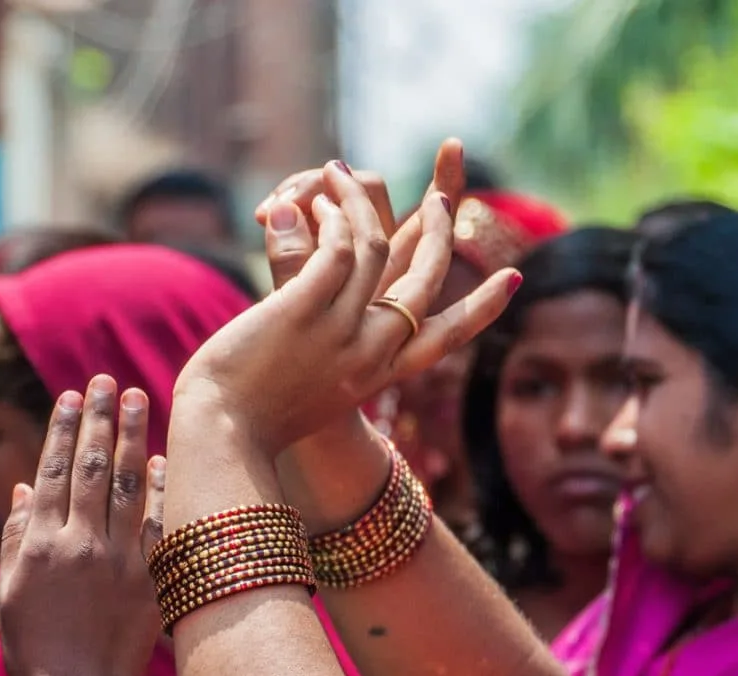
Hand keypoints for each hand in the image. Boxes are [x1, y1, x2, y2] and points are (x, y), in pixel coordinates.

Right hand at [0, 376, 161, 675]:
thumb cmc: (36, 653)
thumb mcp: (11, 593)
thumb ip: (18, 538)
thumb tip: (25, 490)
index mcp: (40, 545)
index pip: (52, 471)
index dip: (62, 429)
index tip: (71, 396)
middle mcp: (81, 544)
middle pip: (92, 467)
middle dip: (99, 418)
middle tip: (107, 380)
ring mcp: (120, 560)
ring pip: (130, 484)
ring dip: (133, 436)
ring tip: (138, 398)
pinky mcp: (152, 579)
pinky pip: (162, 522)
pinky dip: (164, 487)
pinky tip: (165, 459)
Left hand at [177, 159, 516, 455]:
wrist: (223, 440)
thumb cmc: (255, 426)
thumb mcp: (310, 398)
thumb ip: (330, 364)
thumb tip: (343, 357)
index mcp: (379, 376)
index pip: (447, 338)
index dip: (482, 309)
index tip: (514, 281)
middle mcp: (371, 351)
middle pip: (425, 280)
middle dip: (438, 232)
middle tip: (440, 199)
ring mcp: (340, 329)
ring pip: (376, 244)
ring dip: (360, 201)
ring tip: (342, 174)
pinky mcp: (303, 308)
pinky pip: (334, 245)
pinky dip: (328, 216)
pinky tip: (314, 203)